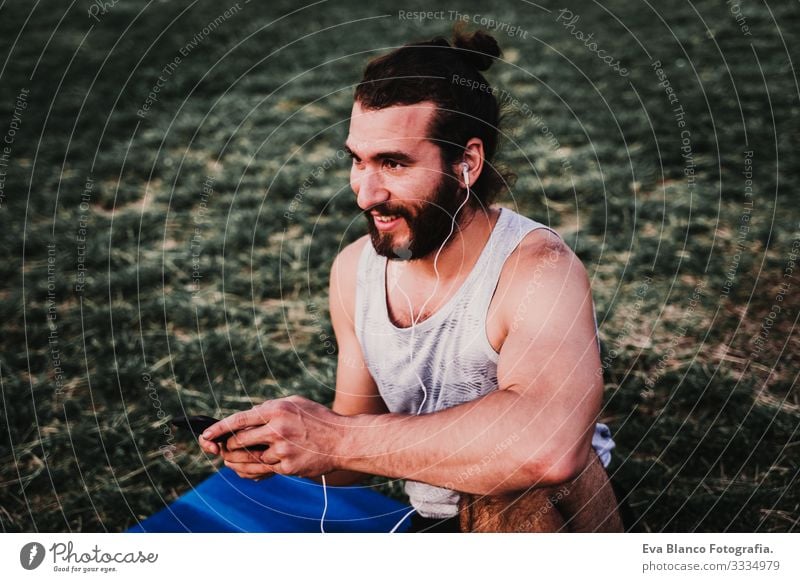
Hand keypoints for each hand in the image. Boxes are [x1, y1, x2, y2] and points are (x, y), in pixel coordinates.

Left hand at [199, 395, 345, 479]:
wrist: (343, 440)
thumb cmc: (318, 419)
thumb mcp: (294, 403)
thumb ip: (270, 408)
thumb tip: (247, 416)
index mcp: (276, 410)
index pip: (239, 420)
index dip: (218, 429)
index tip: (205, 435)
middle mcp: (277, 429)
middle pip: (239, 442)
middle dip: (229, 446)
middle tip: (226, 448)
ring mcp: (282, 450)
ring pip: (250, 458)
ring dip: (240, 460)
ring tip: (234, 459)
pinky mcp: (287, 466)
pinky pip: (264, 469)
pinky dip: (258, 468)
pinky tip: (256, 466)